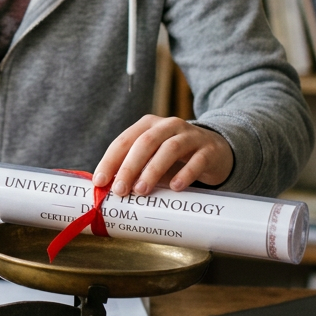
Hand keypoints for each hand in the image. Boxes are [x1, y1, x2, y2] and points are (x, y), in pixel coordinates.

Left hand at [92, 115, 233, 197]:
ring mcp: (190, 136)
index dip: (110, 160)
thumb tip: (110, 190)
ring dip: (153, 169)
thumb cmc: (175, 157)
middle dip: (129, 166)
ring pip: (170, 148)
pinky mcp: (209, 150)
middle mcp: (168, 126)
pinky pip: (197, 161)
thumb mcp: (153, 157)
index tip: (100, 181)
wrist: (215, 151)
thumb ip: (135, 169)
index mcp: (148, 125)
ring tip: (142, 190)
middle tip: (120, 189)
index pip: (124, 140)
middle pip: (145, 142)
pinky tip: (175, 187)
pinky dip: (185, 174)